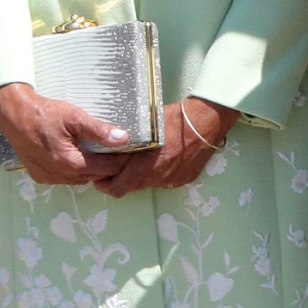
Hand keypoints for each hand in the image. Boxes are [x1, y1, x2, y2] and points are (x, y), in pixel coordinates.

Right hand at [0, 82, 125, 187]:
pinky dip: (73, 169)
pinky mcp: (39, 175)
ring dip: (91, 168)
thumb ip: (99, 130)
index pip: (108, 169)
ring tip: (97, 151)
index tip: (129, 149)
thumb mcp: (75, 118)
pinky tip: (76, 155)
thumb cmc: (45, 114)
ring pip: (81, 178)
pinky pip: (64, 177)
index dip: (121, 159)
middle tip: (116, 150)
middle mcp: (60, 175)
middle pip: (96, 175)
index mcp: (71, 163)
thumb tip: (123, 138)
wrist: (14, 115)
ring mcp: (48, 177)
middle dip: (108, 165)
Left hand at [95, 97, 237, 197]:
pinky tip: (163, 156)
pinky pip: (167, 179)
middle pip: (132, 187)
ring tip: (142, 158)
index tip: (99, 175)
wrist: (208, 119)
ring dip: (142, 174)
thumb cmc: (173, 118)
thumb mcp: (143, 129)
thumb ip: (127, 145)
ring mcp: (175, 179)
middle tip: (116, 164)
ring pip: (150, 183)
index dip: (104, 184)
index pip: (117, 188)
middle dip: (122, 178)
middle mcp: (160, 178)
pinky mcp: (187, 177)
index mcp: (147, 167)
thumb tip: (109, 151)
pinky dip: (160, 171)